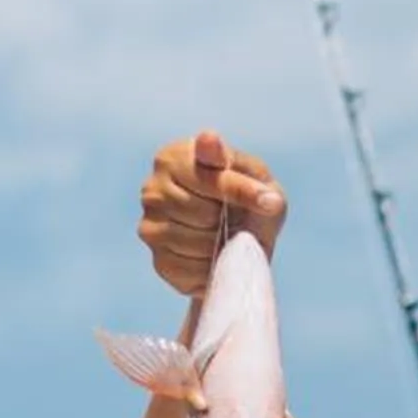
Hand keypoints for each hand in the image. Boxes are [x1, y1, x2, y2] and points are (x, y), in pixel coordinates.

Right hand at [138, 128, 286, 295]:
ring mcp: (149, 226)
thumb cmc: (253, 202)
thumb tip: (218, 148)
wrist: (250, 243)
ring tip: (228, 237)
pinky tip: (218, 255)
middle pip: (198, 212)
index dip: (241, 192)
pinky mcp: (159, 260)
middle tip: (237, 219)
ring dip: (221, 245)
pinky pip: (189, 268)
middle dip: (228, 220)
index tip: (268, 201)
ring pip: (192, 242)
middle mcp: (152, 189)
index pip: (207, 177)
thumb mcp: (258, 180)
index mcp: (173, 158)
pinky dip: (212, 266)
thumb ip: (240, 169)